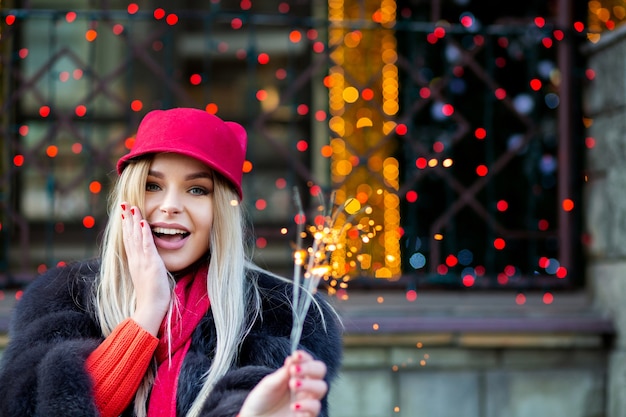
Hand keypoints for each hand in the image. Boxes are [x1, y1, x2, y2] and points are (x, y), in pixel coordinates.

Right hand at [120, 202, 170, 335]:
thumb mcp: (148, 276)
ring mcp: (142, 261)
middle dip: (127, 218)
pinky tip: (143, 222)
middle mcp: (136, 259)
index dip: (127, 225)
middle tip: (124, 203)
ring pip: (136, 237)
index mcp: (135, 262)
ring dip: (134, 221)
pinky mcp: (150, 264)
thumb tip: (150, 260)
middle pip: (130, 235)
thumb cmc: (152, 295)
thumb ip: (147, 265)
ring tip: (131, 207)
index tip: (125, 213)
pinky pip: (147, 245)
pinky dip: (144, 233)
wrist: (150, 308)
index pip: (129, 239)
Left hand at [239, 351, 327, 416]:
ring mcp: (307, 400)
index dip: (304, 357)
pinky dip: (307, 405)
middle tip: (295, 370)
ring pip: (321, 388)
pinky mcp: (307, 415)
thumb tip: (292, 358)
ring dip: (309, 384)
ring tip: (293, 385)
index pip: (308, 361)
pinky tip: (294, 406)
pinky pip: (315, 409)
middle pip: (320, 371)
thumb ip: (282, 374)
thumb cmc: (261, 400)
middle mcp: (305, 385)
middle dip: (310, 368)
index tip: (296, 355)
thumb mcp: (268, 384)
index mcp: (296, 374)